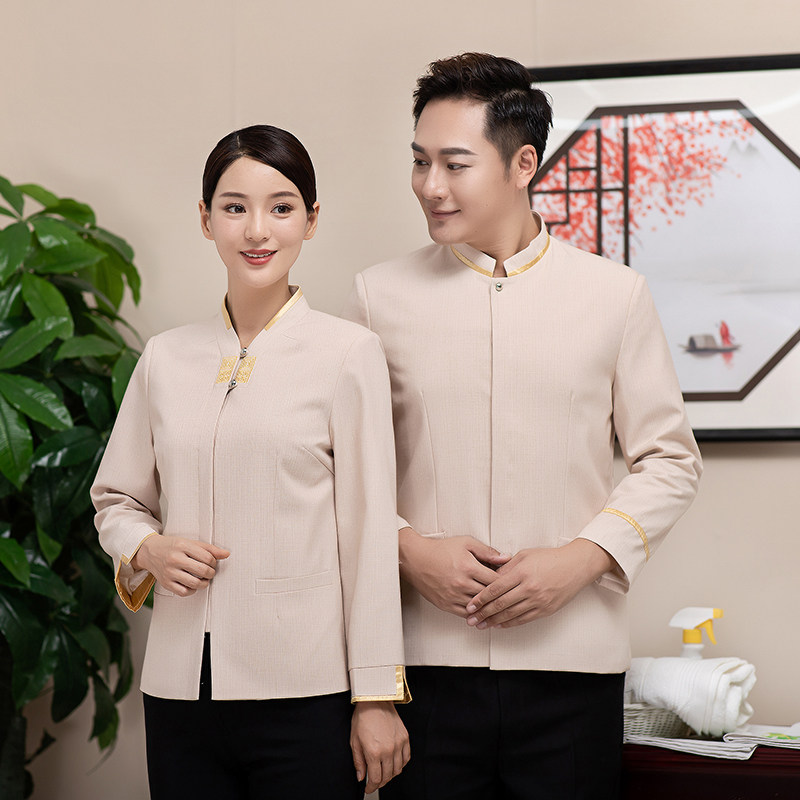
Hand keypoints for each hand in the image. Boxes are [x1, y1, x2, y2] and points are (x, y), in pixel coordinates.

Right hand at [131, 535, 229, 596]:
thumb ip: (209, 549)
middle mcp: (175, 559)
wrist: (150, 551)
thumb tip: (227, 554)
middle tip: (210, 572)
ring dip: (204, 583)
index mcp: (182, 546)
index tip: (213, 563)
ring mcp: (169, 572)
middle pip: (202, 571)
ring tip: (204, 579)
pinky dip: (192, 590)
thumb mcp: (190, 542)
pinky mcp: (165, 583)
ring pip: (194, 583)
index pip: (207, 557)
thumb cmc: (173, 546)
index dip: (214, 562)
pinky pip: (184, 592)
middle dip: (211, 573)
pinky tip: (193, 584)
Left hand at [350, 701, 409, 793]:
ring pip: (398, 769)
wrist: (375, 700)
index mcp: (374, 752)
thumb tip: (361, 777)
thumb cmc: (363, 717)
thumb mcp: (354, 741)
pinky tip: (394, 764)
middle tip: (374, 782)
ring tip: (384, 773)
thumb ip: (358, 761)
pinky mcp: (405, 737)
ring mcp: (398, 744)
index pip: (375, 779)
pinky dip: (401, 764)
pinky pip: (406, 758)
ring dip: (390, 775)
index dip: (371, 787)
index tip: (368, 788)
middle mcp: (388, 750)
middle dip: (380, 782)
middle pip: (387, 776)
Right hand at [399, 528, 509, 616]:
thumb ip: (487, 551)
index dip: (505, 582)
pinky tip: (481, 611)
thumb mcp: (466, 543)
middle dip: (499, 595)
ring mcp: (453, 595)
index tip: (509, 582)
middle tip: (507, 595)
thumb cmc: (440, 550)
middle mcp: (461, 583)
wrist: (416, 558)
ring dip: (488, 606)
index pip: (495, 580)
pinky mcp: (445, 604)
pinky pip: (465, 614)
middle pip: (488, 595)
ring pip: (478, 607)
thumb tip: (506, 558)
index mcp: (468, 567)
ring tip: (497, 605)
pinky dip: (475, 614)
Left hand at [465, 539, 614, 628]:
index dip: (481, 598)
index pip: (495, 588)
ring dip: (493, 621)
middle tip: (471, 619)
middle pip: (500, 604)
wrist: (575, 566)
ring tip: (481, 625)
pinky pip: (523, 619)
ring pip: (510, 614)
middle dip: (483, 613)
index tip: (470, 605)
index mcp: (522, 572)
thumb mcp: (525, 555)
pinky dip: (509, 623)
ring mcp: (538, 600)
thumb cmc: (550, 558)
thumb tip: (489, 577)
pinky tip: (499, 625)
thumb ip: (506, 567)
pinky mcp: (545, 609)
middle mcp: (529, 588)